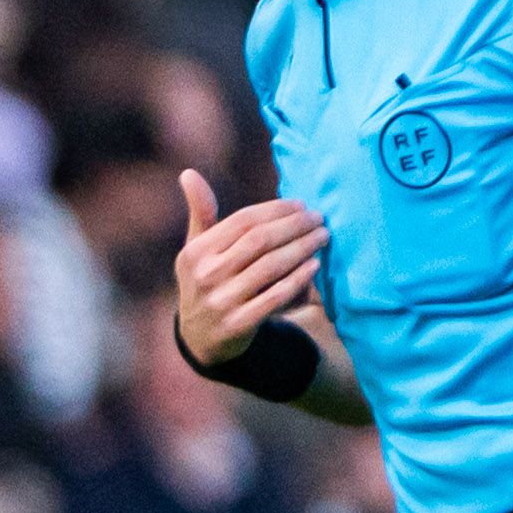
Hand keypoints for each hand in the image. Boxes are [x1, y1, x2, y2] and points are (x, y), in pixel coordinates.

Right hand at [173, 169, 324, 365]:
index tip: (301, 205)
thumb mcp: (196, 250)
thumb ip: (200, 213)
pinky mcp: (239, 325)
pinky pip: (276, 297)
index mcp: (196, 252)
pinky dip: (298, 279)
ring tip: (323, 237)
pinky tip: (314, 265)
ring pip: (271, 267)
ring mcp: (222, 302)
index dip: (275, 210)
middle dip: (294, 226)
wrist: (200, 338)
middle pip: (260, 241)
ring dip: (302, 248)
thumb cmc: (206, 281)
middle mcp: (206, 275)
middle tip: (319, 219)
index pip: (243, 221)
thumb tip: (189, 173)